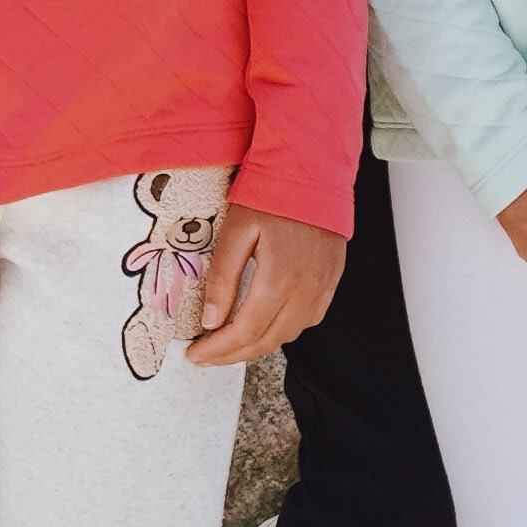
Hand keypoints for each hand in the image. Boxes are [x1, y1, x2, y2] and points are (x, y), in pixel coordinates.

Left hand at [187, 190, 349, 360]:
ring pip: (288, 335)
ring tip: (229, 344)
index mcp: (280, 277)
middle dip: (232, 354)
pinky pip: (307, 320)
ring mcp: (323, 286)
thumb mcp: (236, 231)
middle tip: (206, 356)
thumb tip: (211, 321)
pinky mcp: (331, 281)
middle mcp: (306, 288)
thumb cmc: (272, 194)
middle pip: (267, 340)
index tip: (195, 354)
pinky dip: (282, 331)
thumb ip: (223, 278)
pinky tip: (264, 325)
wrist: (312, 170)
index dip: (218, 349)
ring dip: (257, 345)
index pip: (245, 330)